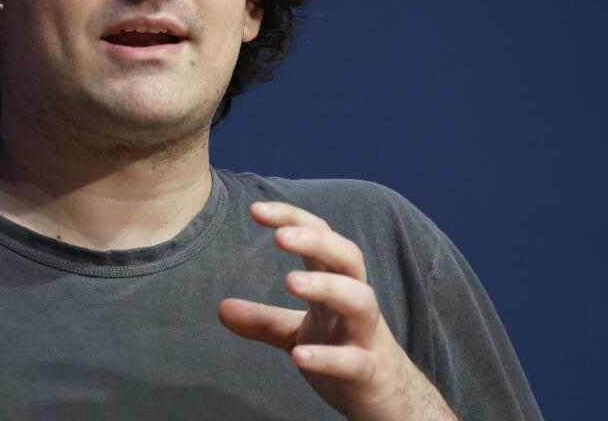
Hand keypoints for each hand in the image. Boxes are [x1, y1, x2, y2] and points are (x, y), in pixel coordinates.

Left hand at [217, 201, 455, 420]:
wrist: (386, 397)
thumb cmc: (343, 351)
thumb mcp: (297, 332)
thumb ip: (263, 320)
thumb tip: (221, 308)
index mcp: (337, 285)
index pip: (322, 238)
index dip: (293, 220)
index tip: (256, 210)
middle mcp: (355, 301)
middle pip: (348, 258)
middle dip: (317, 241)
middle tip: (280, 236)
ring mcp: (365, 335)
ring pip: (360, 300)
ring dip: (328, 287)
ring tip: (290, 281)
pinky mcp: (369, 372)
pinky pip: (354, 361)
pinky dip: (329, 358)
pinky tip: (299, 355)